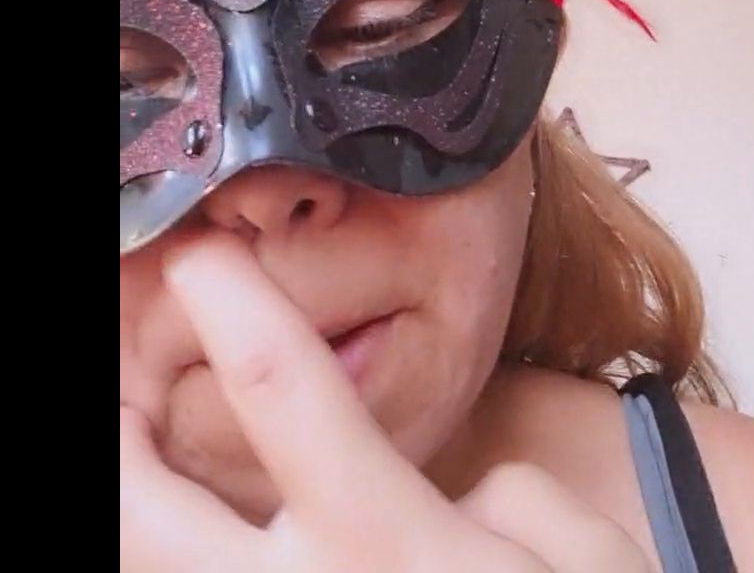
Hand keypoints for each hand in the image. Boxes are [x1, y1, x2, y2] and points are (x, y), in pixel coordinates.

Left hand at [120, 236, 649, 571]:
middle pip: (143, 515)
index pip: (285, 396)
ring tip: (131, 446)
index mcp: (389, 549)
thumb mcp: (595, 564)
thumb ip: (522, 500)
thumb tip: (469, 496)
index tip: (201, 258)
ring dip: (123, 506)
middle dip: (111, 428)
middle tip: (117, 378)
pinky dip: (163, 558)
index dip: (232, 309)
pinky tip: (179, 537)